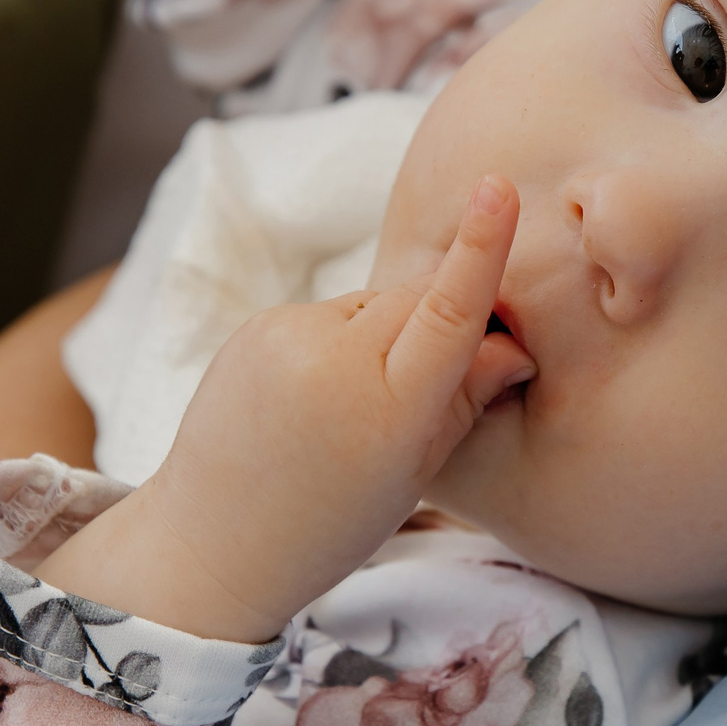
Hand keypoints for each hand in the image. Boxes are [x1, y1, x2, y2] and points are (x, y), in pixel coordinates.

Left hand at [36, 179, 531, 641]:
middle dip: (439, 318)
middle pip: (418, 297)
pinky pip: (326, 314)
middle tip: (425, 388)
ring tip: (352, 407)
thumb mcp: (416, 473)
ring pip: (373, 303)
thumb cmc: (332, 523)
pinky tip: (315, 396)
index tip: (498, 187)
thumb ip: (465, 399)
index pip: (448, 313)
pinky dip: (338, 342)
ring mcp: (287, 338)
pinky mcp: (257, 327)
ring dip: (384, 334)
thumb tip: (511, 342)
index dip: (480, 249)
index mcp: (388, 411)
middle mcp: (334, 362)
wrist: (215, 538)